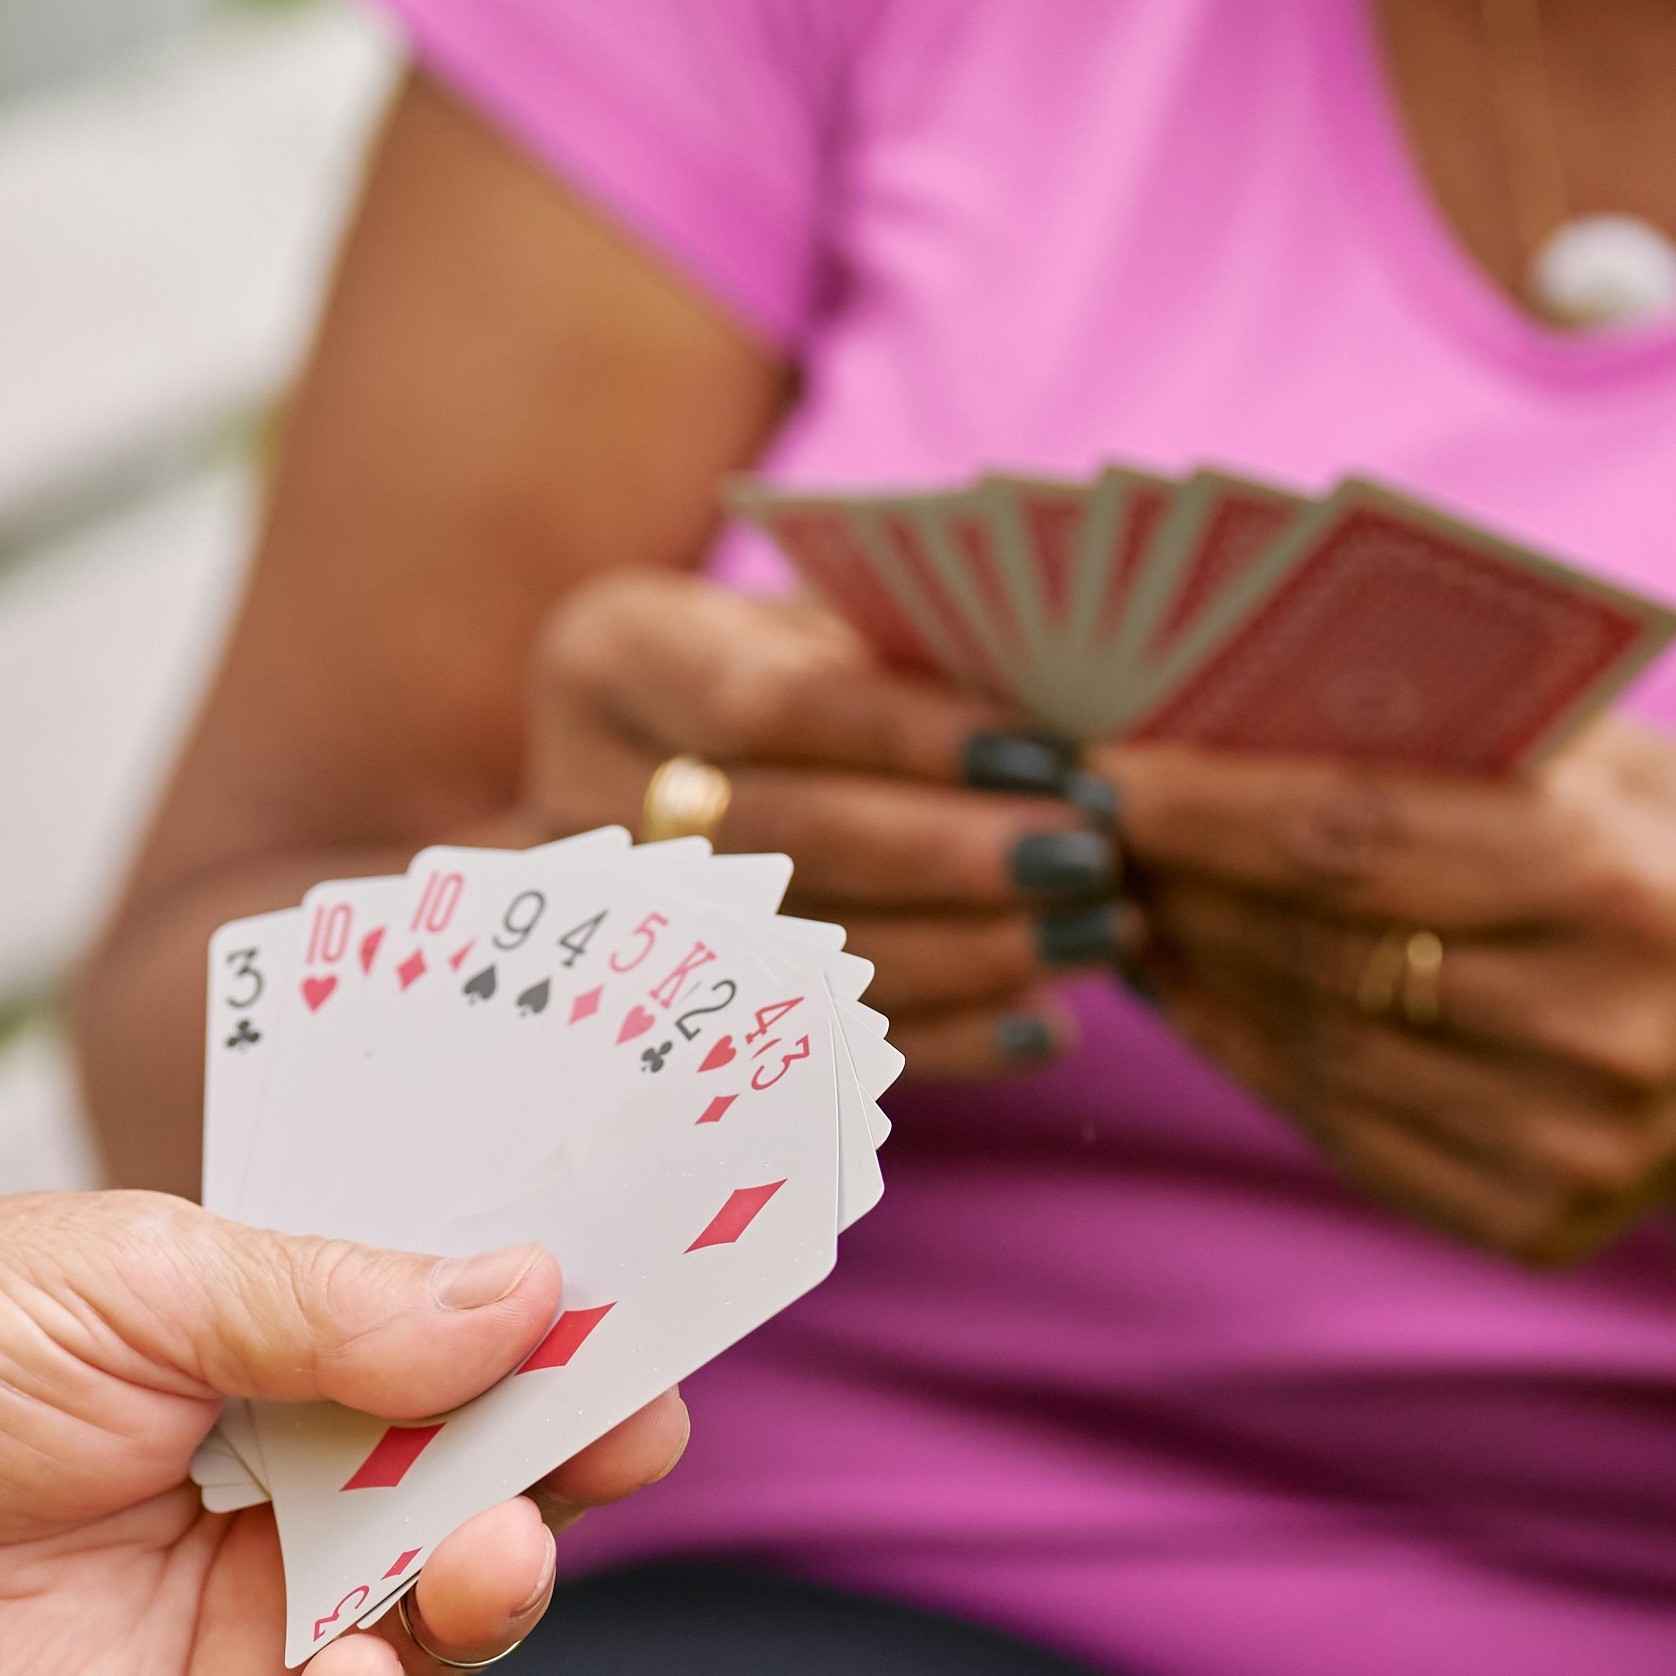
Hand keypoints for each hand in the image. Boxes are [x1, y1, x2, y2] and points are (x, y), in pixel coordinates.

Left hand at [0, 1195, 685, 1675]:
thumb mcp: (135, 1274)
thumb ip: (330, 1301)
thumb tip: (521, 1291)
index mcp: (284, 1353)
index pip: (470, 1353)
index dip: (566, 1342)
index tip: (646, 1325)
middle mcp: (292, 1492)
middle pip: (489, 1488)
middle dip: (567, 1467)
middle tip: (616, 1438)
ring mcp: (251, 1628)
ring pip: (441, 1629)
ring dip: (491, 1593)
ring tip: (488, 1556)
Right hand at [524, 567, 1137, 1078]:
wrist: (661, 771)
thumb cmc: (778, 671)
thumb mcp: (808, 626)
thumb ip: (898, 659)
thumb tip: (1063, 725)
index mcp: (610, 660)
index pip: (766, 704)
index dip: (912, 737)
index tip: (1048, 757)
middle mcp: (578, 792)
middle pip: (784, 839)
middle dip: (954, 855)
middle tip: (1089, 854)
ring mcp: (612, 920)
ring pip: (803, 953)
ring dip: (970, 952)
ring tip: (1097, 932)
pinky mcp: (667, 1019)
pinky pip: (816, 1048)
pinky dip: (943, 1042)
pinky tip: (1046, 1024)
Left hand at [1109, 721, 1675, 1263]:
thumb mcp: (1621, 754)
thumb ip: (1456, 722)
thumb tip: (1228, 677)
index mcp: (1635, 881)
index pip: (1362, 837)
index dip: (1210, 802)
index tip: (1098, 762)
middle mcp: (1610, 1028)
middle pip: (1318, 945)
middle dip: (1176, 878)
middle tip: (1070, 819)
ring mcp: (1577, 1147)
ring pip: (1310, 1046)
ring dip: (1187, 967)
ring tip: (1112, 892)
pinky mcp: (1538, 1221)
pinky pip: (1343, 1129)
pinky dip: (1246, 1051)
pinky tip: (1186, 986)